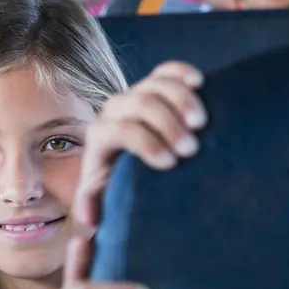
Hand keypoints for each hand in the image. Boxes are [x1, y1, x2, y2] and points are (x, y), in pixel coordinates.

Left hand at [75, 61, 206, 227]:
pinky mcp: (154, 85)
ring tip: (201, 124)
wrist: (135, 167)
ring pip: (155, 85)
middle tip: (192, 149)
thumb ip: (95, 203)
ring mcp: (135, 95)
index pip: (118, 131)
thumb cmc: (123, 186)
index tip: (170, 163)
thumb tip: (87, 217)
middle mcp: (114, 111)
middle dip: (166, 125)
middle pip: (139, 105)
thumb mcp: (107, 196)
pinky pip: (166, 71)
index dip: (145, 144)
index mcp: (100, 137)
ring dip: (181, 101)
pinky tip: (199, 83)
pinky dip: (182, 72)